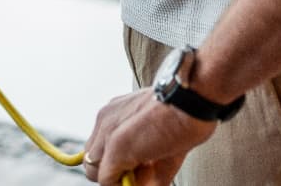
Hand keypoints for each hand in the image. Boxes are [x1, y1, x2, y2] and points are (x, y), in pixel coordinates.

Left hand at [83, 89, 214, 184]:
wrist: (189, 102)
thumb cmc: (180, 117)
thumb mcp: (155, 139)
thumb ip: (141, 163)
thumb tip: (136, 185)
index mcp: (113, 113)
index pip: (98, 146)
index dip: (114, 163)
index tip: (135, 168)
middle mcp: (105, 119)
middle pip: (91, 158)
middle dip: (111, 172)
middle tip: (139, 172)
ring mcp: (107, 133)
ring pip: (93, 170)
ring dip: (115, 178)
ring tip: (143, 171)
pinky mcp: (115, 149)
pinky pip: (105, 179)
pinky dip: (120, 185)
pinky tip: (143, 175)